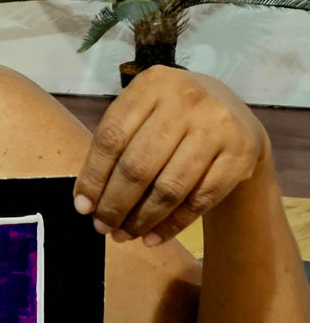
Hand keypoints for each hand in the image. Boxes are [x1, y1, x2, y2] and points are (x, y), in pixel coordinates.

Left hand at [73, 66, 266, 245]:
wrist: (235, 117)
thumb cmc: (171, 120)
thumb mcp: (142, 116)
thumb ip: (114, 149)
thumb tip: (86, 203)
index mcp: (151, 85)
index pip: (111, 138)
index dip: (93, 177)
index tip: (82, 207)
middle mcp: (187, 100)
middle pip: (138, 166)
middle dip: (115, 204)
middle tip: (102, 227)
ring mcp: (218, 126)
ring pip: (169, 187)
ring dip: (141, 220)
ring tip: (124, 235)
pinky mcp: (241, 154)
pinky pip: (199, 200)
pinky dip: (172, 225)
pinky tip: (153, 237)